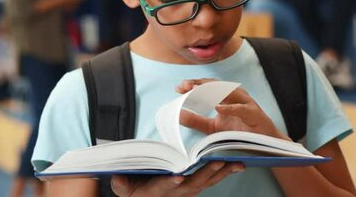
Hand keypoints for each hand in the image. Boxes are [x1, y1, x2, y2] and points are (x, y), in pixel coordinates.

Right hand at [110, 161, 243, 196]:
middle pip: (192, 185)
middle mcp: (175, 193)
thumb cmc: (133, 189)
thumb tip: (118, 177)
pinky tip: (237, 164)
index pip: (162, 188)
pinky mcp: (196, 188)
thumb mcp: (123, 187)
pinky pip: (212, 180)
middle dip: (206, 174)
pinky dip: (224, 172)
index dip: (169, 183)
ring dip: (221, 173)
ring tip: (235, 163)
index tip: (177, 177)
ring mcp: (188, 192)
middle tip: (218, 162)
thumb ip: (121, 183)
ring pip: (206, 182)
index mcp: (156, 191)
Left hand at [175, 79, 288, 140]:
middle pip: (216, 85)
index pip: (207, 86)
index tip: (178, 88)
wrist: (262, 144)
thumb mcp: (212, 128)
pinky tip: (217, 108)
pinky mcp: (254, 113)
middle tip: (184, 86)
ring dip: (211, 91)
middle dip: (199, 84)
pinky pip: (241, 108)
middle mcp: (236, 95)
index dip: (193, 85)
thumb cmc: (239, 133)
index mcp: (226, 96)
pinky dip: (230, 107)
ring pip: (228, 91)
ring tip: (196, 91)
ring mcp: (246, 102)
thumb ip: (196, 121)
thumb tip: (177, 115)